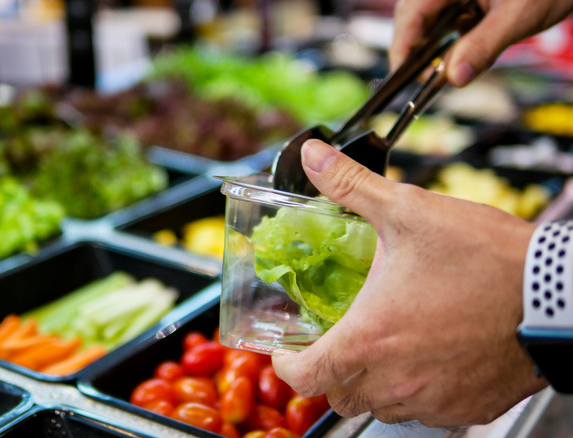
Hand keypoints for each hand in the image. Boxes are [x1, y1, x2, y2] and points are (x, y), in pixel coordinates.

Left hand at [271, 140, 546, 427]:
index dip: (286, 366)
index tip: (286, 351)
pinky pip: (425, 413)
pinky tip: (424, 359)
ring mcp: (433, 399)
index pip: (305, 377)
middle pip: (340, 396)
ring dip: (371, 382)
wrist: (558, 292)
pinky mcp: (468, 406)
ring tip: (381, 347)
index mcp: (371, 338)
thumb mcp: (409, 212)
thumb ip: (351, 187)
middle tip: (335, 341)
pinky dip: (413, 392)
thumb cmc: (487, 258)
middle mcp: (397, 378)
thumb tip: (314, 156)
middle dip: (329, 371)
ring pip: (381, 407)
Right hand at [389, 0, 572, 86]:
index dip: (402, 47)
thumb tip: (453, 79)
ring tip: (444, 68)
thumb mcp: (518, 17)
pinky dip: (449, 39)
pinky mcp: (463, 0)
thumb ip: (484, 46)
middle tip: (428, 78)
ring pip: (427, 20)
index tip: (405, 76)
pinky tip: (461, 52)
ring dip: (433, 46)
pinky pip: (445, 19)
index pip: (409, 13)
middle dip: (416, 49)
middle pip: (413, 17)